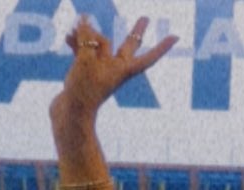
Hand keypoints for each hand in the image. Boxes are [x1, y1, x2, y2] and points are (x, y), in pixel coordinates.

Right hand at [54, 15, 176, 120]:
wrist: (70, 115)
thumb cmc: (83, 90)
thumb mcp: (86, 59)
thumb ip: (87, 37)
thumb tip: (85, 21)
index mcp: (123, 70)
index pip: (147, 57)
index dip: (161, 47)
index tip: (176, 37)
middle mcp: (115, 70)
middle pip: (129, 46)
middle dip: (137, 32)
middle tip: (147, 19)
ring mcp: (101, 71)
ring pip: (100, 45)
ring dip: (89, 34)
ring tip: (75, 26)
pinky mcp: (87, 73)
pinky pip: (86, 52)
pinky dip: (78, 43)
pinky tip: (68, 37)